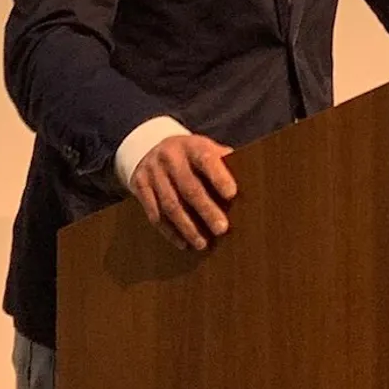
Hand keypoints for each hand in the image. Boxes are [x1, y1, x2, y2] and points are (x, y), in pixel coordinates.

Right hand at [129, 132, 236, 251]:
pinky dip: (169, 231)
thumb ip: (222, 162)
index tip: (232, 194)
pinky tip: (182, 243)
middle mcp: (170, 157)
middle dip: (206, 210)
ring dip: (187, 227)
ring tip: (202, 243)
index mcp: (192, 145)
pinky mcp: (139, 186)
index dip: (219, 176)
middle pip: (188, 187)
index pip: (206, 159)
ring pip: (170, 204)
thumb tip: (249, 179)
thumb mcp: (204, 149)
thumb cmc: (189, 154)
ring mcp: (153, 171)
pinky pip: (154, 213)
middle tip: (221, 229)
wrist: (150, 145)